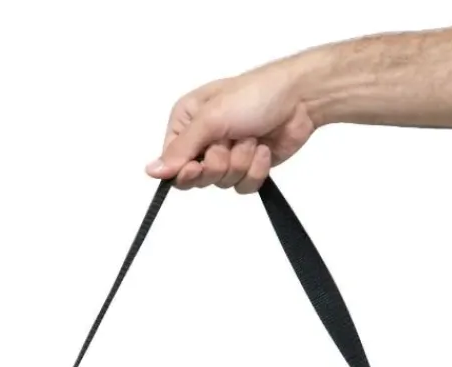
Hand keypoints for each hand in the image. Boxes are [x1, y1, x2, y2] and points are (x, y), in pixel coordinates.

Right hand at [146, 56, 316, 192]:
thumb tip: (152, 170)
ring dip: (241, 162)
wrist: (299, 99)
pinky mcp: (248, 167)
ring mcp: (227, 155)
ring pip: (222, 183)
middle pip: (197, 178)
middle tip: (230, 143)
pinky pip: (243, 186)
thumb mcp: (211, 118)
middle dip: (218, 163)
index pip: (172, 163)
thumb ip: (180, 148)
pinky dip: (256, 170)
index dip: (185, 170)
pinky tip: (263, 149)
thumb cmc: (255, 94)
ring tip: (251, 138)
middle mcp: (204, 140)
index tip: (197, 166)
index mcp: (187, 122)